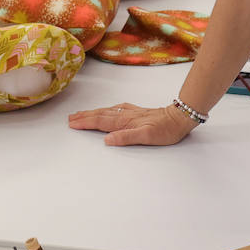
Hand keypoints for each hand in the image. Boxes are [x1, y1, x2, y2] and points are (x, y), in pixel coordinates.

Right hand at [68, 102, 197, 145]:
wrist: (178, 118)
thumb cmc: (165, 130)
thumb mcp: (147, 136)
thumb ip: (126, 137)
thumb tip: (107, 140)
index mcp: (125, 121)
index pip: (100, 121)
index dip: (85, 123)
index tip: (72, 124)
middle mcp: (125, 115)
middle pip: (100, 115)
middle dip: (84, 116)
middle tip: (70, 118)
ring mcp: (130, 112)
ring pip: (106, 112)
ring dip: (92, 113)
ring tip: (81, 114)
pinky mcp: (136, 112)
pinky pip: (115, 110)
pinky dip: (105, 110)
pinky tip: (106, 110)